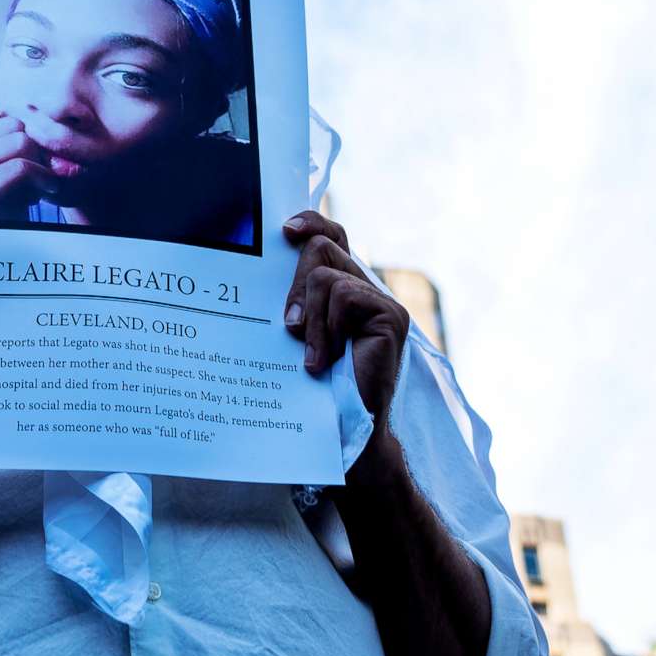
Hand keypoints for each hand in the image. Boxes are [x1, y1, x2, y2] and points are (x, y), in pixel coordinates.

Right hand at [0, 104, 47, 204]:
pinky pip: (19, 168)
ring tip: (43, 184)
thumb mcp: (1, 169)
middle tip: (42, 171)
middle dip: (34, 145)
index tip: (30, 152)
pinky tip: (48, 190)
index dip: (18, 127)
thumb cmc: (3, 209)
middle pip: (11, 124)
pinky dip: (42, 176)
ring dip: (41, 161)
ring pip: (19, 141)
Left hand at [281, 210, 409, 489]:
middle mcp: (365, 289)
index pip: (332, 236)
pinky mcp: (391, 316)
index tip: (285, 229)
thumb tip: (264, 265)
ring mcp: (381, 302)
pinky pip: (344, 295)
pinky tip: (325, 358)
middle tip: (288, 326)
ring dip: (309, 315)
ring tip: (310, 354)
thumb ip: (295, 300)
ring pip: (327, 274)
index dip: (312, 222)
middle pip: (322, 248)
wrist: (343, 433)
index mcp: (342, 288)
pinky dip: (326, 326)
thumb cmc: (312, 387)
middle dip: (295, 283)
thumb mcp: (296, 333)